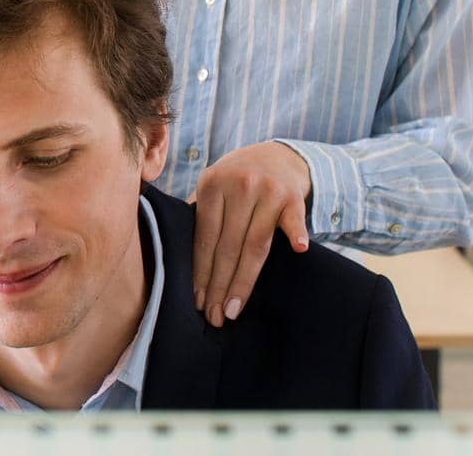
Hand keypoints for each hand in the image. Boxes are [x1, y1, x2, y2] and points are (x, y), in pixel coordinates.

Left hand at [190, 141, 311, 326]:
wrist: (277, 156)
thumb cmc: (236, 180)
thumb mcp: (212, 186)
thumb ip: (198, 214)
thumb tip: (173, 255)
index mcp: (211, 184)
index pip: (205, 238)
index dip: (201, 272)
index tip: (197, 301)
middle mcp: (238, 186)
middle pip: (228, 246)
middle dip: (219, 285)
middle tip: (214, 316)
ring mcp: (267, 190)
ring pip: (255, 244)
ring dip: (244, 280)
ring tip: (234, 310)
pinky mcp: (292, 196)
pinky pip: (294, 219)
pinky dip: (297, 232)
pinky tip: (299, 250)